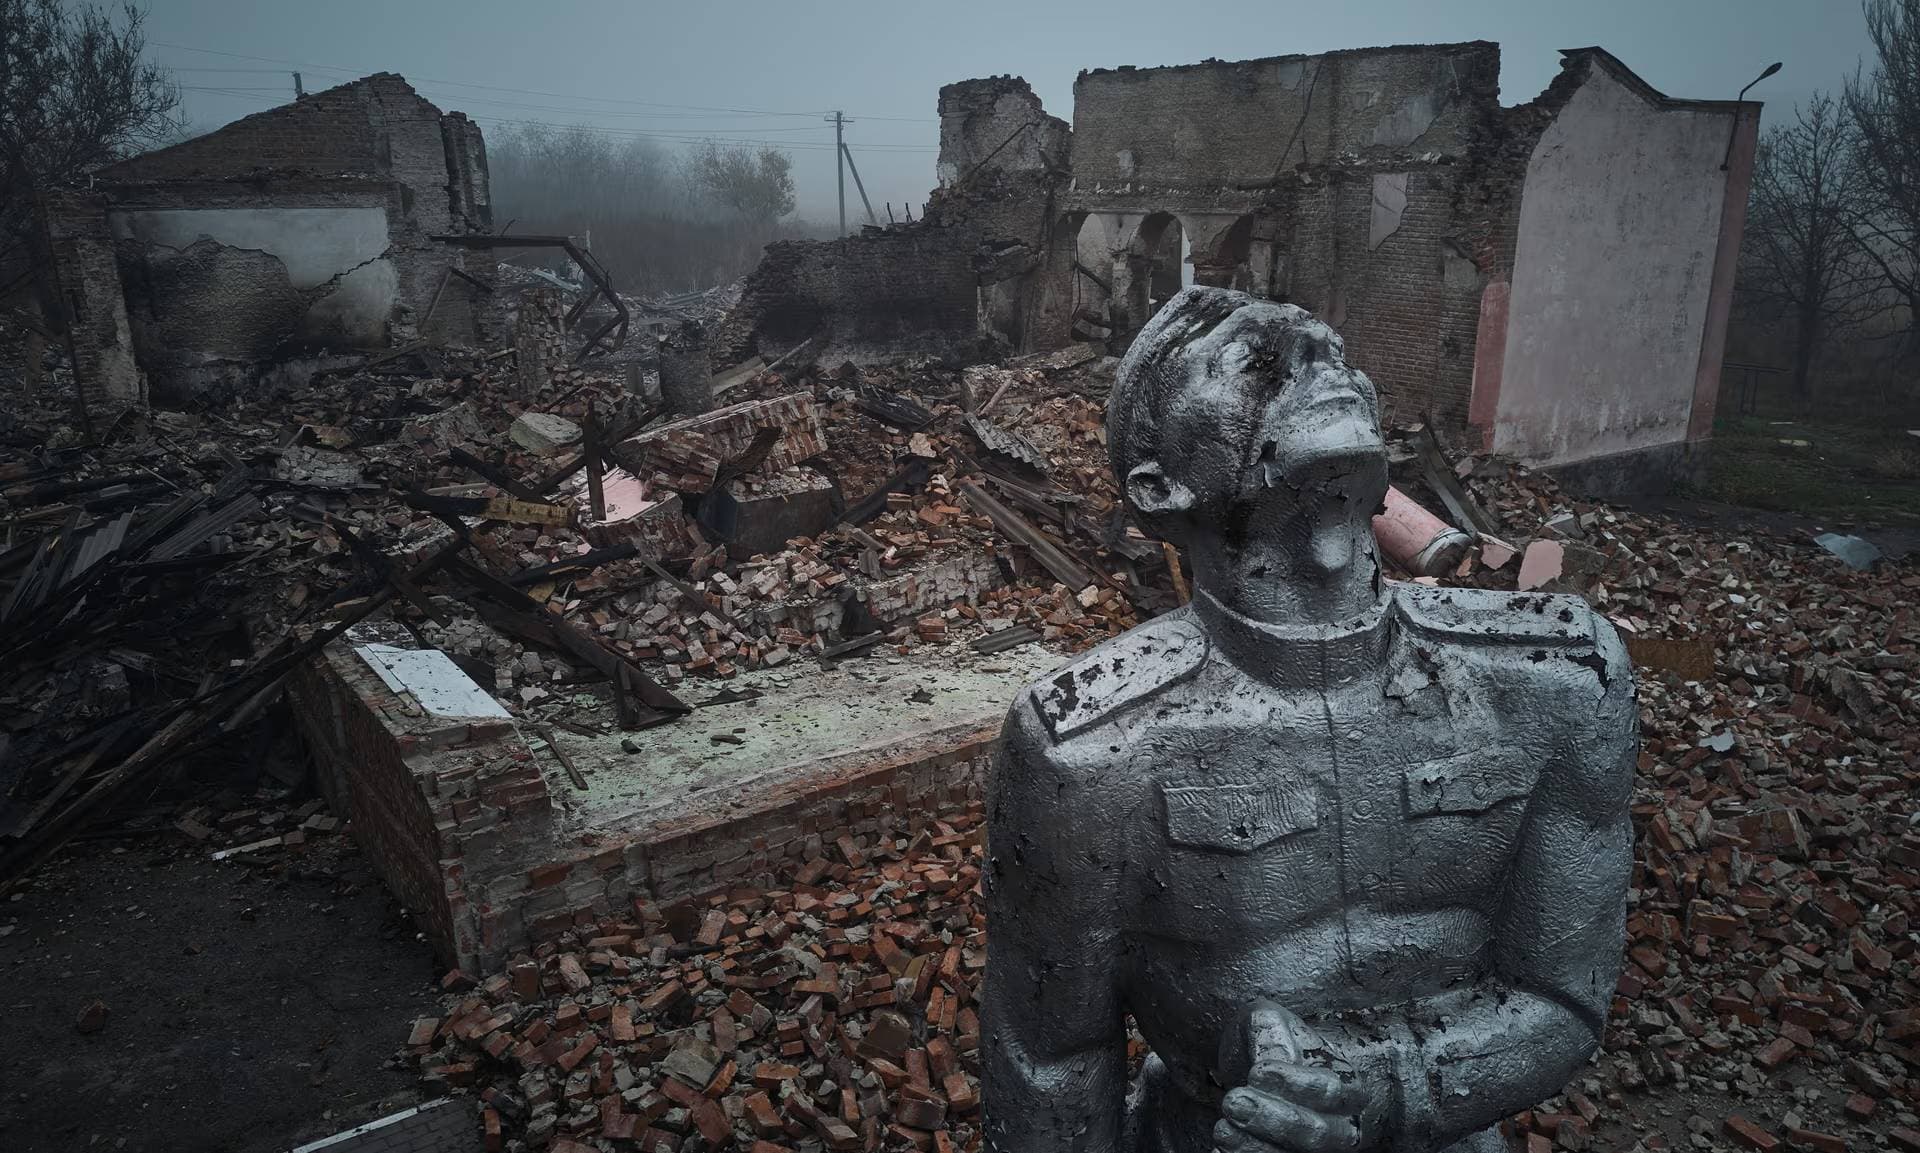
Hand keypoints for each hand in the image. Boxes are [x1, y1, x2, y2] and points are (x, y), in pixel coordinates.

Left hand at [1212, 1001, 1393, 1152]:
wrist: (1262, 1073)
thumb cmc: (1271, 1043)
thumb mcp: (1269, 1021)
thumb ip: (1272, 1033)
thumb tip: (1276, 1058)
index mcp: (1347, 1084)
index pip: (1330, 1090)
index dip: (1294, 1084)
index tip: (1256, 1072)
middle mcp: (1341, 1125)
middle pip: (1316, 1133)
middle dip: (1272, 1120)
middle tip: (1233, 1102)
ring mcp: (1316, 1151)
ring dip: (1254, 1148)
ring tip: (1223, 1129)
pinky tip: (1221, 1148)